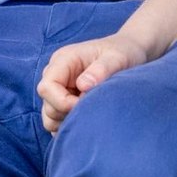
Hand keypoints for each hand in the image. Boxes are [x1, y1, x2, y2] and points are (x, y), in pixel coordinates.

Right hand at [36, 33, 153, 132]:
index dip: (62, 102)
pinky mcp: (65, 99)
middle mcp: (57, 73)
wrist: (130, 51)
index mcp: (64, 60)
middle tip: (93, 110)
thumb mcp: (117, 58)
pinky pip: (56, 120)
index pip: (47, 87)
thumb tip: (83, 86)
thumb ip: (101, 69)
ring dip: (67, 121)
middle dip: (67, 113)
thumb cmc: (123, 52)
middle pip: (47, 104)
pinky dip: (68, 125)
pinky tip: (87, 120)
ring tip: (90, 115)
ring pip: (49, 115)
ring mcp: (60, 87)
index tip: (85, 105)